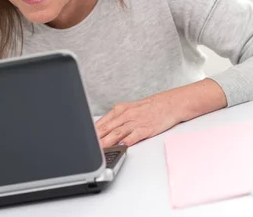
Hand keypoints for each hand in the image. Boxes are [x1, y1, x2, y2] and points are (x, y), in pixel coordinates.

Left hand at [94, 79, 227, 147]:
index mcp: (120, 110)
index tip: (81, 138)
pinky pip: (133, 137)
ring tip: (97, 149)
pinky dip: (125, 142)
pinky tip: (118, 147)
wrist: (171, 103)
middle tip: (85, 146)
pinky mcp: (146, 129)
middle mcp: (126, 115)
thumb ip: (116, 119)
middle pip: (106, 128)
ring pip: (116, 133)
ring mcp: (135, 122)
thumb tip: (101, 129)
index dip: (90, 132)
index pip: (101, 122)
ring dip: (106, 142)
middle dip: (95, 138)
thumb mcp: (130, 109)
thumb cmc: (151, 107)